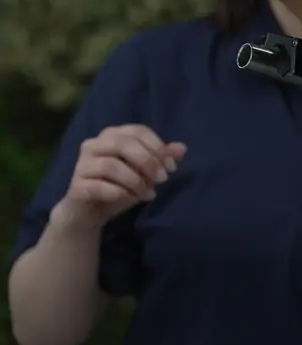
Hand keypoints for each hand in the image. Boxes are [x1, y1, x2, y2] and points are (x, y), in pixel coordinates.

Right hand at [54, 125, 184, 230]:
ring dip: (136, 181)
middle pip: (124, 144)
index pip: (138, 131)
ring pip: (112, 166)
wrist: (90, 213)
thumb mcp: (145, 173)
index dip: (158, 147)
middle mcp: (94, 144)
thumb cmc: (120, 186)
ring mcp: (82, 164)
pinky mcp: (76, 185)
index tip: (172, 167)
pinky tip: (130, 199)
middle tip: (163, 179)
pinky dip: (120, 193)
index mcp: (112, 135)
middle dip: (148, 162)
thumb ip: (161, 159)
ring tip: (148, 194)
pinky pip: (99, 186)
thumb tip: (181, 148)